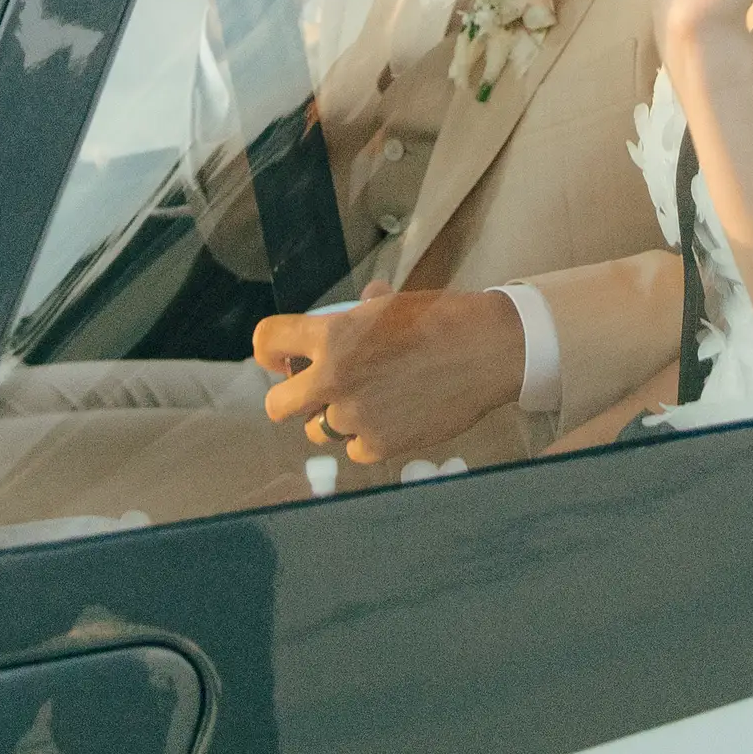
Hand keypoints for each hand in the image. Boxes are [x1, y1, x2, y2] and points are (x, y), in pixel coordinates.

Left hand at [252, 282, 526, 463]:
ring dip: (334, 419)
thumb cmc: (442, 318)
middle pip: (277, 405)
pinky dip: (367, 438)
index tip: (280, 359)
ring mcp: (354, 417)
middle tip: (316, 392)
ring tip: (367, 403)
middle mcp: (333, 379)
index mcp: (331, 335)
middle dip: (292, 398)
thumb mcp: (391, 304)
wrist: (486, 350)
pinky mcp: (379, 445)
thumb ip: (361, 312)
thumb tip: (357, 307)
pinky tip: (390, 419)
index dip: (268, 350)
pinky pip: (354, 449)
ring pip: (318, 431)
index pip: (266, 340)